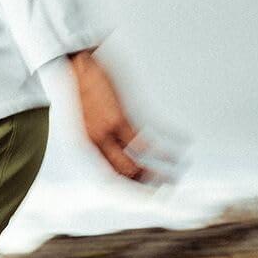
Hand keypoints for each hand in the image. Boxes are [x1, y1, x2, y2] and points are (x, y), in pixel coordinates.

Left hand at [66, 49, 176, 184]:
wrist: (73, 63)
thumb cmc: (82, 88)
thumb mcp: (85, 119)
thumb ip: (100, 137)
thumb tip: (118, 150)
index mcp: (85, 144)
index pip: (110, 177)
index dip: (130, 190)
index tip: (147, 195)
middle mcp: (95, 141)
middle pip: (125, 173)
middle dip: (147, 185)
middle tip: (165, 189)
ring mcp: (108, 129)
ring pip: (139, 160)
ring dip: (162, 169)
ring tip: (177, 174)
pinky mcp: (120, 114)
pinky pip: (147, 137)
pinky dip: (168, 143)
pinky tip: (183, 144)